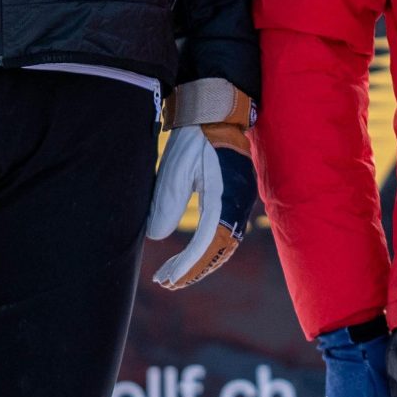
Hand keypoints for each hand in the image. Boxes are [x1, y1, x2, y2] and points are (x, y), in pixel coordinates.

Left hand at [143, 80, 256, 289]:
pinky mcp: (234, 200)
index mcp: (224, 195)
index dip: (190, 264)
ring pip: (223, 245)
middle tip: (165, 282)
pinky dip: (206, 250)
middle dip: (193, 270)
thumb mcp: (175, 167)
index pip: (209, 241)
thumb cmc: (194, 138)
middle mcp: (238, 203)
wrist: (216, 114)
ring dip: (199, 263)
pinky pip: (224, 234)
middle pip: (219, 250)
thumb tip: (157, 237)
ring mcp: (239, 202)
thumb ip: (168, 201)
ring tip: (172, 275)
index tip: (169, 278)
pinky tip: (188, 257)